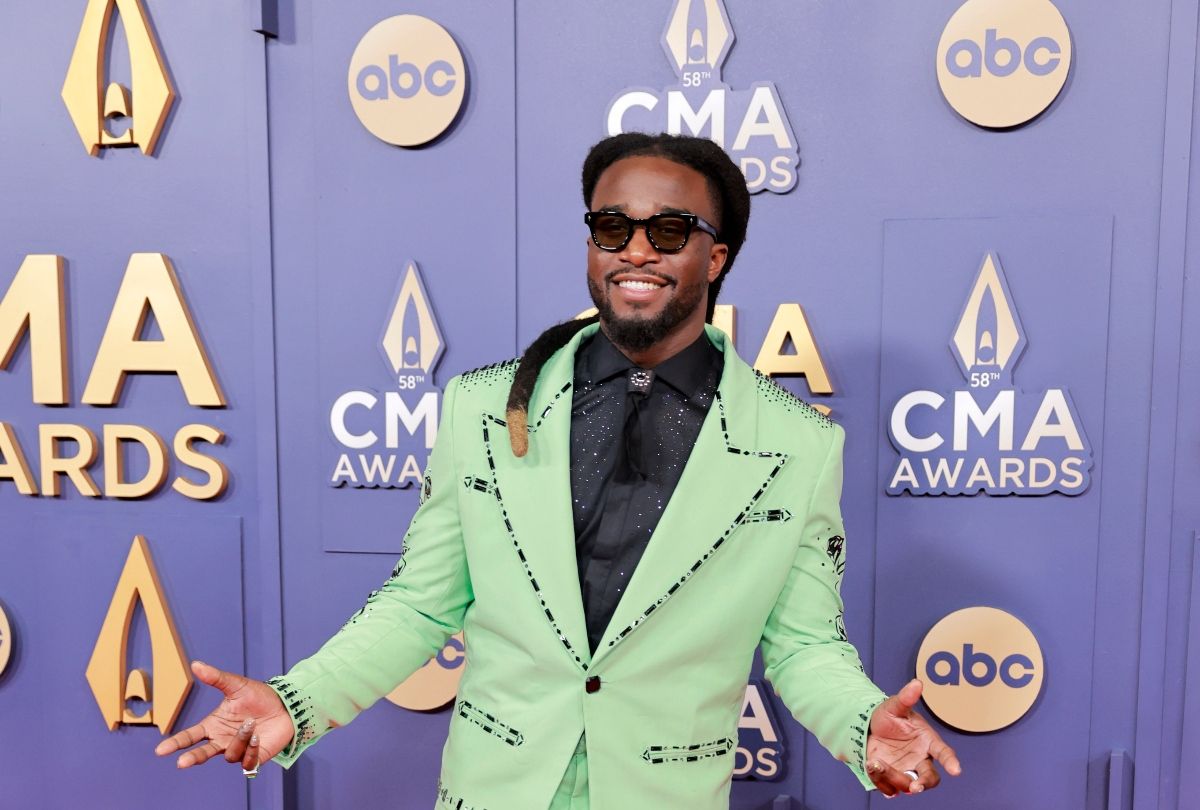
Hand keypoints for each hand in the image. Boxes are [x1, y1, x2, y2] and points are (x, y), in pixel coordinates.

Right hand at [154, 661, 293, 771]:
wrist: (285, 706)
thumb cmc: (259, 696)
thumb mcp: (236, 685)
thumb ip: (216, 677)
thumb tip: (195, 664)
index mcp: (214, 725)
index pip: (190, 737)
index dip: (176, 743)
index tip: (160, 751)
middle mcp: (222, 740)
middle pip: (202, 754)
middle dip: (192, 757)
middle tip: (182, 762)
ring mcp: (237, 750)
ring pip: (228, 754)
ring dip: (239, 739)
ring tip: (251, 723)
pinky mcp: (253, 758)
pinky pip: (246, 761)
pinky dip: (251, 749)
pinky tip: (258, 737)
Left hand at [865, 679, 961, 796]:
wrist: (868, 728)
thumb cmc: (888, 717)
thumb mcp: (894, 706)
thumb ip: (905, 698)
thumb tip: (917, 683)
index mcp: (927, 741)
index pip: (944, 752)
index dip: (951, 761)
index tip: (956, 770)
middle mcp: (920, 760)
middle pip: (930, 778)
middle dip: (924, 783)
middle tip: (915, 786)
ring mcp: (907, 771)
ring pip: (908, 784)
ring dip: (894, 779)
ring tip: (877, 763)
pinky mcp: (892, 778)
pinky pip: (890, 788)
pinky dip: (881, 782)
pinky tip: (872, 766)